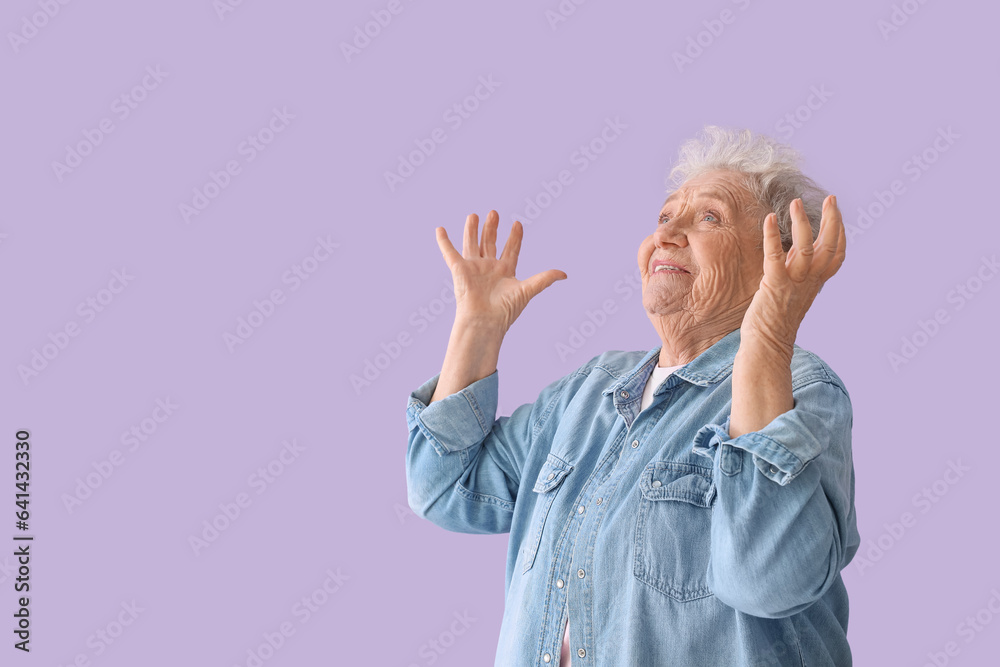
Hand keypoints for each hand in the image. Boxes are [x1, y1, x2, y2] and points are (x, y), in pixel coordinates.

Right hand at [436, 210, 566, 337]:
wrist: (485, 321)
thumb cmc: (505, 310)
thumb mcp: (528, 290)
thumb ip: (544, 279)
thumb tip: (565, 274)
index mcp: (505, 272)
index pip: (511, 250)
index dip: (514, 237)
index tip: (518, 223)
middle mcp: (489, 268)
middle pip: (490, 243)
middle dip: (492, 228)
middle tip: (494, 213)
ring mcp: (474, 268)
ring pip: (473, 244)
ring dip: (473, 230)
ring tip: (475, 215)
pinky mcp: (459, 270)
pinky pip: (450, 253)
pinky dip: (444, 242)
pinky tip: (440, 229)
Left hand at [739, 196, 845, 353]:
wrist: (767, 346)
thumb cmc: (775, 319)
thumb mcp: (792, 290)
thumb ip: (796, 270)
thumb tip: (795, 249)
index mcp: (815, 283)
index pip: (836, 255)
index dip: (840, 232)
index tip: (836, 211)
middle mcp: (809, 282)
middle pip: (830, 247)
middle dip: (832, 220)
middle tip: (831, 197)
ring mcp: (793, 284)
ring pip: (806, 248)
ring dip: (802, 223)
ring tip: (796, 203)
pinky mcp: (774, 286)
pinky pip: (775, 257)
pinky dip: (771, 236)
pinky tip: (767, 218)